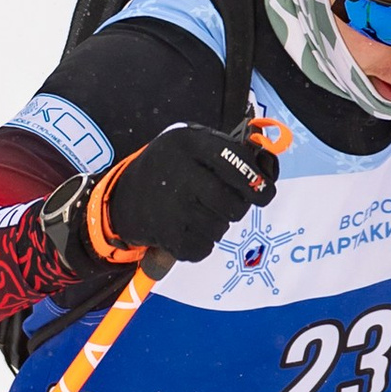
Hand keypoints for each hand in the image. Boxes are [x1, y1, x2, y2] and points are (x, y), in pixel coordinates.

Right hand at [94, 121, 277, 266]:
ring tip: (196, 214)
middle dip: (235, 209)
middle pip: (234, 204)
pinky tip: (186, 229)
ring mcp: (170, 204)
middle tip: (222, 205)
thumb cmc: (170, 171)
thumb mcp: (192, 146)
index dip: (257, 183)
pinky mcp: (164, 232)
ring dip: (215, 227)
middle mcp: (179, 171)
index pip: (237, 163)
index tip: (263, 194)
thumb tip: (268, 170)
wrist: (122, 198)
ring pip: (220, 229)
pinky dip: (200, 244)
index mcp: (188, 143)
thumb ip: (228, 153)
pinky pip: (203, 248)